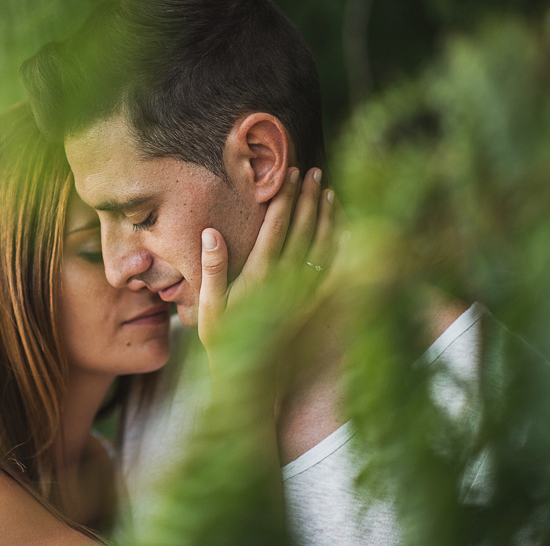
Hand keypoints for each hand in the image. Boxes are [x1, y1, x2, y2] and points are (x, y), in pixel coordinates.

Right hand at [197, 167, 335, 353]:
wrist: (251, 377)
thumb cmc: (222, 341)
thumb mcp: (208, 307)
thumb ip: (212, 268)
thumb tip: (211, 232)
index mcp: (260, 276)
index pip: (278, 227)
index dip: (286, 198)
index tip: (291, 174)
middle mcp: (286, 281)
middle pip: (304, 230)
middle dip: (309, 198)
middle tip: (315, 173)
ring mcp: (303, 292)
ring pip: (322, 246)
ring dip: (327, 217)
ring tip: (329, 192)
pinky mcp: (312, 303)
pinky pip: (331, 268)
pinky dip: (338, 245)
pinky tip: (342, 231)